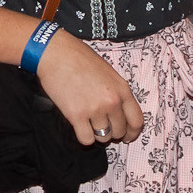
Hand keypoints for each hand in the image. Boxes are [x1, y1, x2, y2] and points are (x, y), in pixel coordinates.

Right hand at [35, 30, 142, 145]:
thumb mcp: (108, 72)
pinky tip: (80, 127)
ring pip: (103, 137)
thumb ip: (116, 92)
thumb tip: (118, 112)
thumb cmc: (79, 58)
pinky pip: (86, 139)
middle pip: (119, 131)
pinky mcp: (76, 116)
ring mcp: (95, 109)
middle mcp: (111, 101)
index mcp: (122, 89)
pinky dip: (84, 137)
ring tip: (89, 124)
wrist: (56, 53)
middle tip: (104, 128)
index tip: (127, 136)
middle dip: (112, 133)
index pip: (136, 120)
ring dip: (97, 134)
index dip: (132, 132)